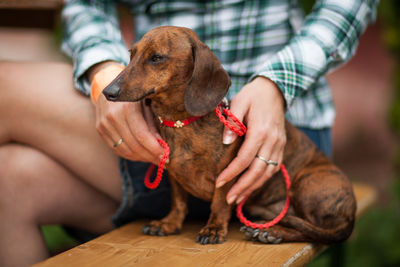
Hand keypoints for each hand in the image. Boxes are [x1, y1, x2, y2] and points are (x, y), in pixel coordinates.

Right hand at [89, 62, 163, 163]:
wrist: (108, 81)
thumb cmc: (134, 92)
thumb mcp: (147, 102)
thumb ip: (153, 123)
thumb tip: (162, 145)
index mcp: (126, 108)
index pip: (141, 136)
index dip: (155, 149)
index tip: (167, 156)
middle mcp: (112, 117)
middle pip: (133, 146)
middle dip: (150, 156)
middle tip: (164, 161)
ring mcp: (103, 124)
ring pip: (125, 151)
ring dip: (142, 158)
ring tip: (155, 159)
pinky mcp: (100, 130)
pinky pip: (117, 149)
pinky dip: (131, 155)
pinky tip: (143, 155)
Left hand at [215, 77, 285, 204]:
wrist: (275, 90)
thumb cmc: (253, 95)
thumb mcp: (239, 102)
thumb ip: (232, 122)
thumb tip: (225, 142)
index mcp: (261, 131)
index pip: (245, 159)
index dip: (231, 173)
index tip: (218, 183)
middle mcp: (273, 141)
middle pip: (257, 171)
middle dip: (242, 187)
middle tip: (228, 200)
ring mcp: (279, 145)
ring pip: (267, 173)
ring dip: (252, 188)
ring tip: (237, 199)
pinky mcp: (281, 147)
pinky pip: (273, 168)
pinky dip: (262, 180)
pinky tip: (250, 187)